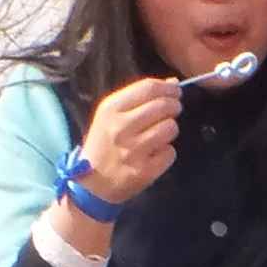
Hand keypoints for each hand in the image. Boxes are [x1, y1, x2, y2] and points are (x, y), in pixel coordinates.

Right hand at [77, 77, 183, 207]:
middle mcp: (121, 127)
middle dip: (174, 106)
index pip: (148, 88)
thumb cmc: (104, 144)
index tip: (175, 91)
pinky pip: (170, 153)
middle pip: (163, 106)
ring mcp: (133, 150)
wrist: (91, 184)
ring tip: (161, 133)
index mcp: (111, 109)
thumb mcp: (110, 115)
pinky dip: (166, 152)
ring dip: (170, 129)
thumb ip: (139, 98)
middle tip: (174, 110)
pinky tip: (156, 154)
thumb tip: (172, 83)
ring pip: (170, 128)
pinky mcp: (144, 170)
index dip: (167, 88)